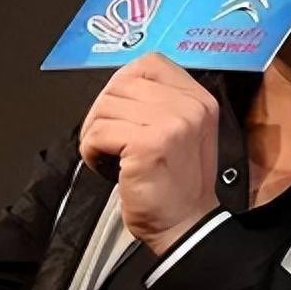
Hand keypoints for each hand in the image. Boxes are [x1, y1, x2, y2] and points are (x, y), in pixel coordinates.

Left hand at [79, 53, 220, 254]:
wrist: (185, 226)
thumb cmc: (177, 183)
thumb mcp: (184, 130)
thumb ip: (161, 101)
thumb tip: (120, 84)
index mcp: (199, 98)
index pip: (150, 63)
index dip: (124, 82)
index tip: (119, 109)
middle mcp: (189, 106)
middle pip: (121, 84)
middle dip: (103, 112)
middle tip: (107, 139)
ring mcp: (171, 123)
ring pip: (105, 106)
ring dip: (95, 133)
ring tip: (108, 154)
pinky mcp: (148, 144)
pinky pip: (98, 133)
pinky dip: (91, 151)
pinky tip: (106, 166)